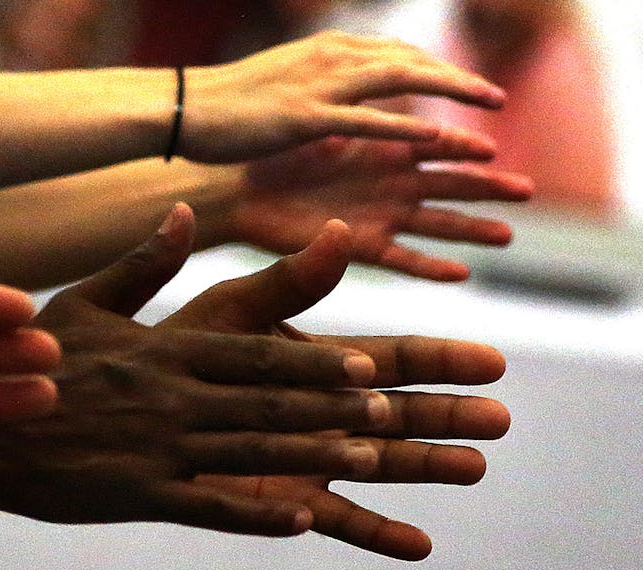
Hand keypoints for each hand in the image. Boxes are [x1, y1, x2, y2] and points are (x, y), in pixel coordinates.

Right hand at [0, 205, 508, 559]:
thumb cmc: (32, 360)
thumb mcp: (84, 302)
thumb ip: (143, 263)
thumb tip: (183, 211)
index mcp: (161, 349)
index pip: (252, 353)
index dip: (314, 361)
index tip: (369, 365)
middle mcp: (168, 396)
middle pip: (266, 401)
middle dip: (334, 408)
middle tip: (395, 413)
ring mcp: (154, 447)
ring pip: (249, 450)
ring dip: (312, 454)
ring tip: (369, 458)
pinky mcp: (135, 494)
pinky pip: (206, 504)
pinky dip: (255, 512)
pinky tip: (300, 518)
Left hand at [160, 215, 509, 560]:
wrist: (125, 407)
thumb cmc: (175, 350)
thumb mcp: (232, 312)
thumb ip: (287, 281)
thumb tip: (340, 227)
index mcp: (316, 363)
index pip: (391, 359)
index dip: (441, 360)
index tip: (492, 360)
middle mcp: (322, 411)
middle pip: (399, 413)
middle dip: (447, 415)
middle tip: (500, 419)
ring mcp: (307, 458)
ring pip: (379, 464)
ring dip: (426, 467)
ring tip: (474, 468)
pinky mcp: (283, 501)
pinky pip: (335, 519)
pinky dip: (376, 533)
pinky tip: (419, 546)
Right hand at [180, 30, 506, 162]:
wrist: (180, 109)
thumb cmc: (223, 103)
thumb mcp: (280, 82)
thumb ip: (317, 82)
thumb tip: (338, 92)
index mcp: (325, 49)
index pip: (394, 53)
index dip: (435, 69)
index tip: (466, 86)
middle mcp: (330, 57)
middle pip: (411, 62)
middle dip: (458, 79)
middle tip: (497, 98)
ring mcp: (320, 85)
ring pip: (402, 82)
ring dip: (451, 94)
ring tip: (489, 113)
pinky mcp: (305, 117)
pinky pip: (367, 120)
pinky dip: (406, 127)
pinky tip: (438, 139)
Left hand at [222, 129, 533, 280]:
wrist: (240, 190)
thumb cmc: (279, 153)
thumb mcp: (325, 130)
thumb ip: (363, 123)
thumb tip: (394, 98)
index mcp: (388, 149)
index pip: (437, 146)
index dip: (462, 147)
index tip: (491, 147)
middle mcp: (392, 184)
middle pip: (451, 186)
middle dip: (488, 188)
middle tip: (528, 191)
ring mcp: (382, 217)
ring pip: (437, 224)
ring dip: (471, 229)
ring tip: (508, 233)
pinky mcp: (362, 247)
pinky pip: (402, 260)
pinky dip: (430, 267)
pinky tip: (461, 272)